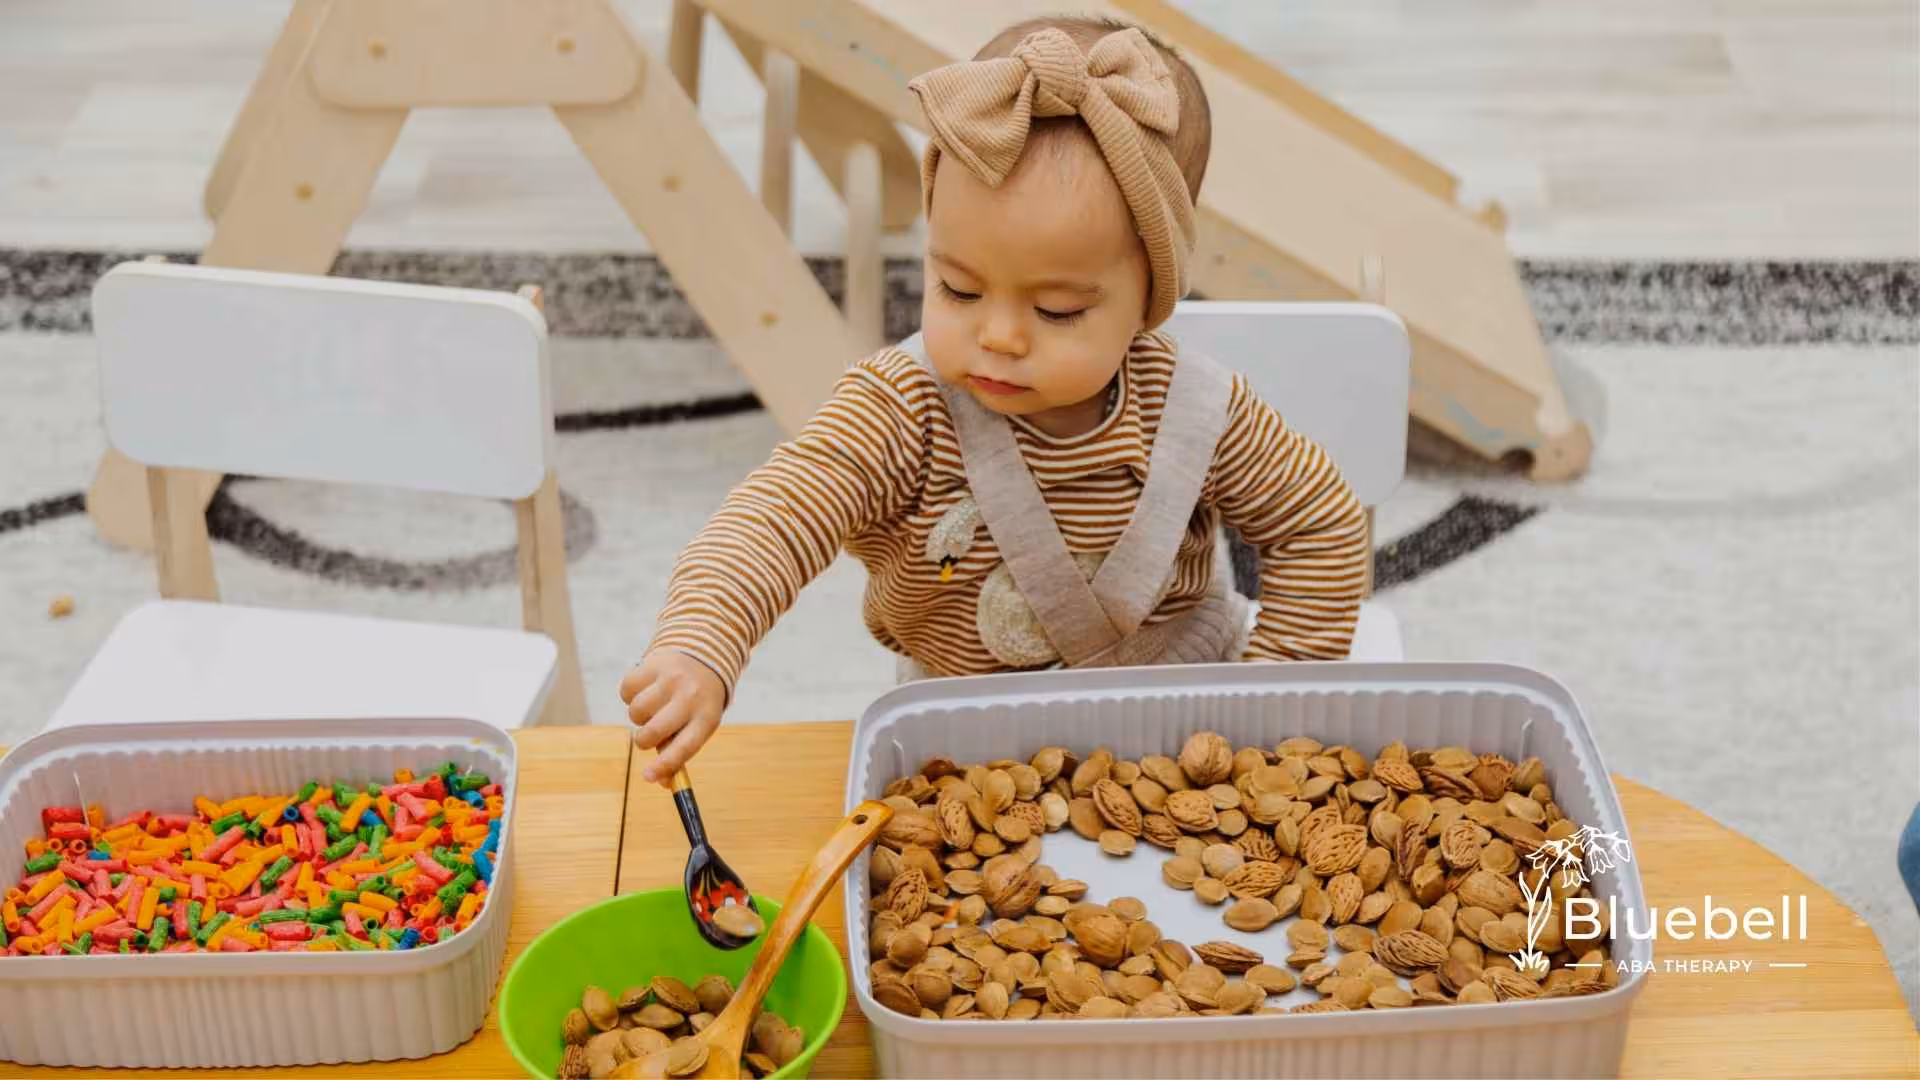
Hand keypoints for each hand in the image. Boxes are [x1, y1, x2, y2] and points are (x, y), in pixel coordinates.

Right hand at [620, 652, 726, 786]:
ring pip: (636, 712)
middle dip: (643, 740)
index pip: (685, 748)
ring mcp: (672, 679)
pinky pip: (627, 690)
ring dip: (638, 716)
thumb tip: (660, 782)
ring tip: (652, 707)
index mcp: (706, 718)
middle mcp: (691, 698)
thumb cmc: (697, 702)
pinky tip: (645, 689)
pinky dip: (630, 694)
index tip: (647, 777)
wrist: (703, 655)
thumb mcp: (698, 724)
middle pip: (654, 732)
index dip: (665, 766)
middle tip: (646, 736)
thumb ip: (678, 751)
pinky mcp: (654, 664)